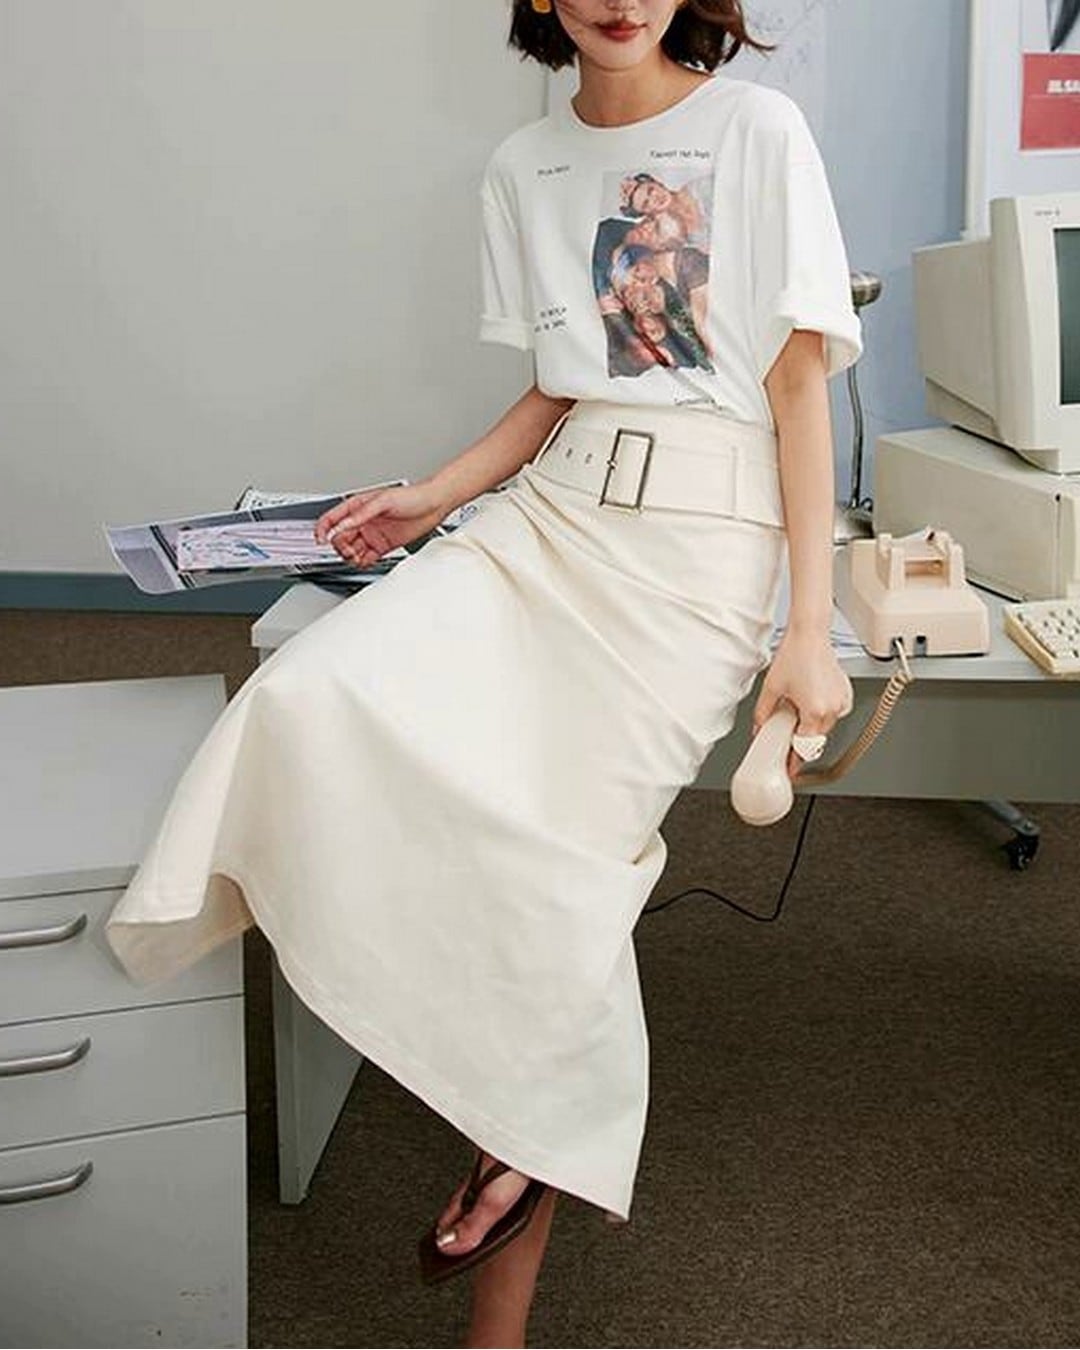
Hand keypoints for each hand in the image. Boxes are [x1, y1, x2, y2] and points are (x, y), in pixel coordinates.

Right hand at [313, 480, 449, 568]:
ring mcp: (372, 534)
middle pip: (339, 537)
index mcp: (358, 506)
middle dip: (340, 546)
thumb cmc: (411, 496)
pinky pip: (366, 557)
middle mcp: (363, 521)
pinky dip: (362, 561)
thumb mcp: (382, 501)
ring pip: (351, 549)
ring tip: (356, 556)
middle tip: (348, 549)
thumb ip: (360, 515)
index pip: (332, 518)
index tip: (321, 540)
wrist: (433, 506)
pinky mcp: (382, 546)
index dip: (323, 529)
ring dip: (350, 556)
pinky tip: (364, 560)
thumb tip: (341, 525)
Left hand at [752, 627, 852, 779]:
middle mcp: (832, 709)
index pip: (804, 748)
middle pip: (815, 739)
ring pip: (825, 727)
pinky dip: (822, 712)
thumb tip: (759, 729)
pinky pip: (833, 714)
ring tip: (797, 706)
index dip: (795, 761)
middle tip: (786, 734)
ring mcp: (841, 702)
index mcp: (814, 711)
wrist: (810, 634)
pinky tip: (810, 698)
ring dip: (811, 725)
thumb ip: (763, 714)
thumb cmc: (794, 655)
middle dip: (800, 740)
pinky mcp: (845, 694)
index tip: (790, 770)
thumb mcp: (771, 688)